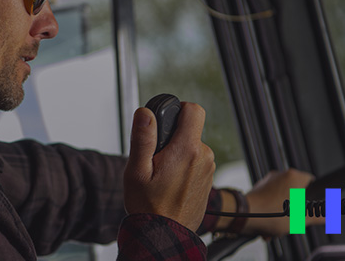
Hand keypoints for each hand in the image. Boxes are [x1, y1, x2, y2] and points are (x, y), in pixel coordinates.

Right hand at [124, 103, 215, 231]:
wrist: (165, 236)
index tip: (164, 123)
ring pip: (191, 146)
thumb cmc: (149, 207)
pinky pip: (195, 162)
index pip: (194, 110)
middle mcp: (204, 157)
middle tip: (155, 160)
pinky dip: (183, 166)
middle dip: (171, 137)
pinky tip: (170, 184)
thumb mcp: (137, 171)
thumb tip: (145, 113)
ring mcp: (208, 169)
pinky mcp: (208, 179)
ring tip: (161, 175)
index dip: (178, 109)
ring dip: (176, 154)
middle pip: (189, 130)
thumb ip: (142, 138)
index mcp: (187, 150)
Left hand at [243, 169, 324, 236]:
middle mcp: (280, 175)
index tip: (314, 205)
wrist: (244, 215)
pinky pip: (270, 201)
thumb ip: (316, 217)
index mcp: (294, 177)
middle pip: (296, 193)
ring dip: (282, 214)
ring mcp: (268, 181)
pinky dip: (271, 212)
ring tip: (279, 227)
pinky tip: (269, 226)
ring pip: (282, 199)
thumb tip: (325, 217)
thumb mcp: (300, 220)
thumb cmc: (270, 214)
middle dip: (295, 210)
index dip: (315, 195)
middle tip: (294, 221)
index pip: (312, 181)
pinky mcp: (258, 189)